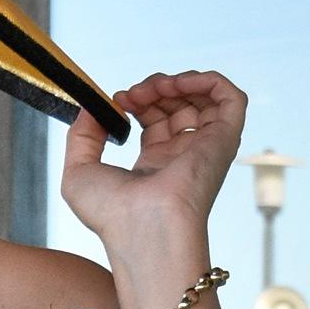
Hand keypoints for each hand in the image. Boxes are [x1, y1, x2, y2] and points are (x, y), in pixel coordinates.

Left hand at [60, 69, 248, 301]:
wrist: (142, 227)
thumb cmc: (112, 215)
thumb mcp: (78, 172)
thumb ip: (81, 135)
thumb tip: (93, 107)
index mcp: (154, 167)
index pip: (155, 120)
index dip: (138, 100)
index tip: (120, 100)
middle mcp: (182, 157)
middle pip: (178, 105)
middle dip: (155, 87)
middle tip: (134, 94)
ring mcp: (205, 149)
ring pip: (204, 98)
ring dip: (179, 81)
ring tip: (156, 87)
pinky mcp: (224, 140)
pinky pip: (231, 99)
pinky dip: (209, 80)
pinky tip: (180, 83)